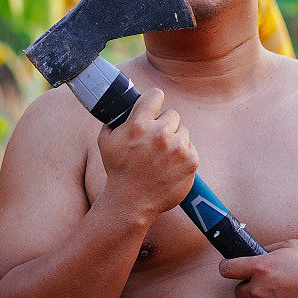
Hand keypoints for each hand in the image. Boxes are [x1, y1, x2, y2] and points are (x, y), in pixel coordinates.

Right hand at [98, 88, 197, 220]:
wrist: (131, 202)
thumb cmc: (118, 171)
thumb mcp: (106, 142)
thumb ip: (114, 120)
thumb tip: (121, 104)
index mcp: (138, 125)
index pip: (156, 95)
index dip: (154, 100)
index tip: (154, 106)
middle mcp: (160, 134)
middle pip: (172, 115)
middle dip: (164, 125)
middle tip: (155, 141)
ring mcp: (178, 148)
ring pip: (183, 131)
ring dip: (174, 140)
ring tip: (161, 156)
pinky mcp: (191, 161)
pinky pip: (191, 147)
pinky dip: (183, 155)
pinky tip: (170, 166)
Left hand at [219, 239, 297, 297]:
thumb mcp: (293, 247)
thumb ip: (269, 249)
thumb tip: (257, 253)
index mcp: (260, 267)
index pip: (226, 269)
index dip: (228, 268)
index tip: (232, 269)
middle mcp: (258, 290)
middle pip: (238, 291)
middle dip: (249, 287)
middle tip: (267, 284)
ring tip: (282, 296)